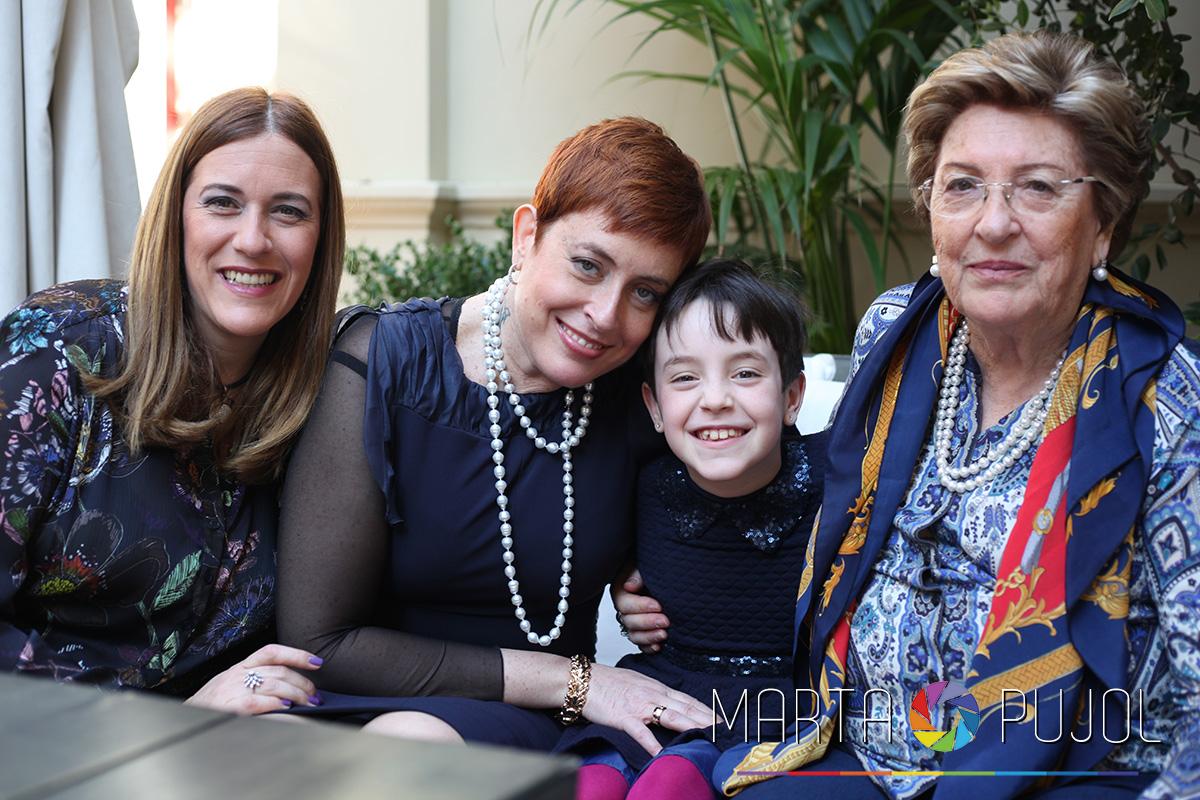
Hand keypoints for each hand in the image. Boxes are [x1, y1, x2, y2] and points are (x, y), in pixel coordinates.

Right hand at [185, 644, 322, 714]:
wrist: (184, 718)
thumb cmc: (213, 703)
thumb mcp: (232, 684)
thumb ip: (256, 681)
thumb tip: (290, 690)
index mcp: (240, 666)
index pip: (272, 652)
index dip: (297, 654)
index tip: (317, 662)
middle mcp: (237, 674)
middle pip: (279, 672)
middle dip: (303, 683)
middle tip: (316, 696)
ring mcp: (231, 689)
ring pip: (273, 685)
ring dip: (296, 695)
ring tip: (309, 705)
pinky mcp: (227, 706)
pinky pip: (256, 702)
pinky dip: (274, 704)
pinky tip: (286, 708)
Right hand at [582, 663, 711, 754]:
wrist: (580, 679)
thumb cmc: (605, 682)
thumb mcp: (635, 683)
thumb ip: (652, 693)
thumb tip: (665, 703)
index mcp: (655, 687)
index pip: (686, 699)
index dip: (706, 709)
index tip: (722, 719)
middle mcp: (652, 694)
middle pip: (686, 707)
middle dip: (707, 719)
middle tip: (725, 730)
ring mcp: (639, 705)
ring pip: (671, 716)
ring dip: (692, 727)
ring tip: (708, 737)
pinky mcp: (624, 717)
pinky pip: (641, 732)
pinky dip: (653, 744)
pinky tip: (663, 754)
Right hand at [611, 568, 669, 652]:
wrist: (672, 572)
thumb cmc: (656, 565)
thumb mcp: (644, 564)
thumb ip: (637, 574)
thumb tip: (629, 586)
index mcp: (622, 590)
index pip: (624, 603)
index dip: (640, 607)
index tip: (658, 605)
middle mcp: (627, 608)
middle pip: (628, 621)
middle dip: (647, 622)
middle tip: (666, 621)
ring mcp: (636, 621)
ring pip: (634, 635)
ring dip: (649, 637)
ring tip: (664, 634)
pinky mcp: (645, 631)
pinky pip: (642, 644)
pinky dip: (649, 647)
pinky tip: (659, 646)